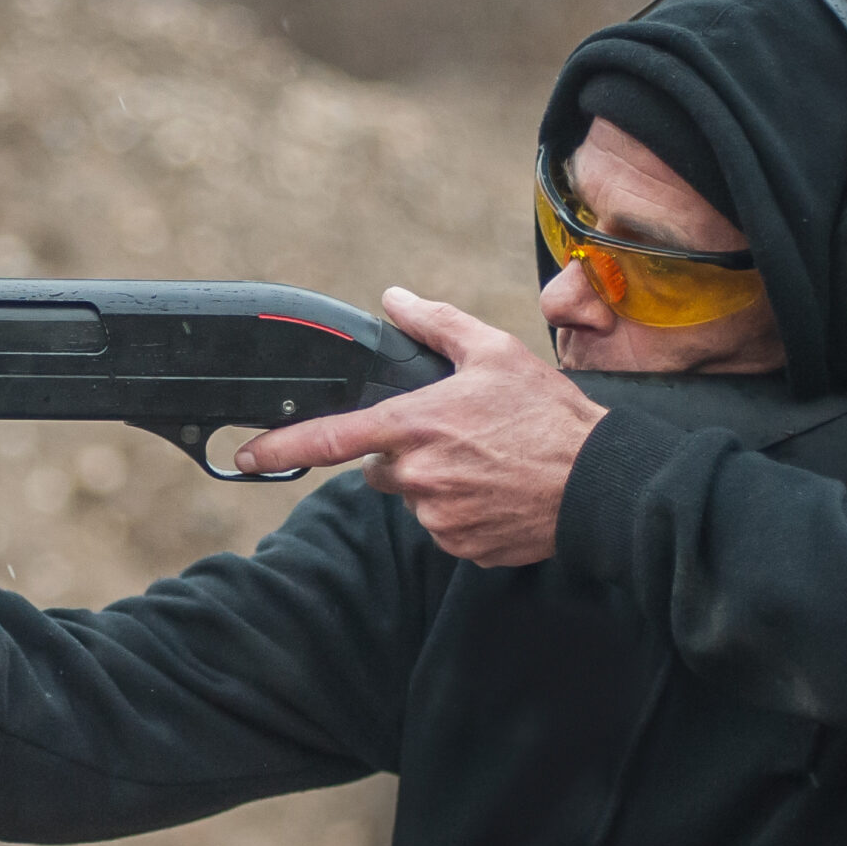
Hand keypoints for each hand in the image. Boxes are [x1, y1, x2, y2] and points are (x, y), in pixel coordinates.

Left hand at [234, 287, 606, 566]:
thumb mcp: (494, 352)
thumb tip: (394, 299)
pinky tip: (496, 490)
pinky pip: (444, 525)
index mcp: (415, 426)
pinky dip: (461, 509)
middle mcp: (418, 475)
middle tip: (456, 435)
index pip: (331, 438)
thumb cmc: (549, 415)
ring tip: (487, 461)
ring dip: (436, 481)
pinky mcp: (461, 546)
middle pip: (380, 468)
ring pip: (413, 497)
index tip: (247, 456)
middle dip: (404, 452)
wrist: (598, 482)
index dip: (282, 447)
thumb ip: (434, 324)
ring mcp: (438, 516)